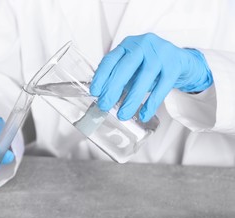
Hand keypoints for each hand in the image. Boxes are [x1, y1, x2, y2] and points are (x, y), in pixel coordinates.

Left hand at [90, 33, 212, 121]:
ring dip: (132, 99)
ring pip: (144, 77)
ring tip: (123, 115)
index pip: (110, 59)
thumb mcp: (131, 68)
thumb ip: (118, 78)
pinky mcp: (175, 64)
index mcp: (128, 45)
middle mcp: (143, 45)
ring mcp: (160, 53)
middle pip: (126, 67)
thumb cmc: (150, 65)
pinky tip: (144, 114)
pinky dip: (152, 103)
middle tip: (105, 105)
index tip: (95, 92)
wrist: (180, 61)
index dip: (101, 76)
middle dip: (113, 88)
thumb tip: (102, 97)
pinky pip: (162, 86)